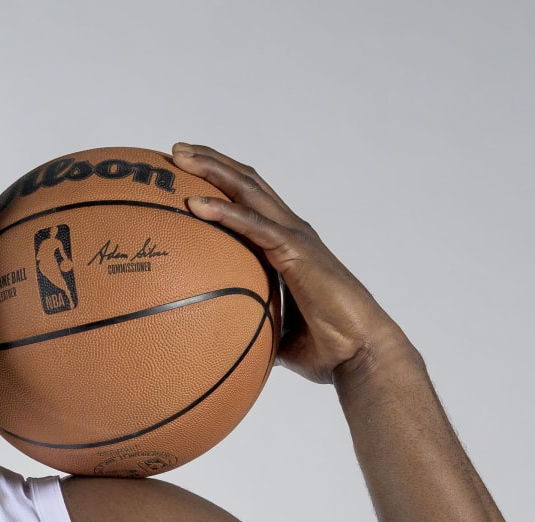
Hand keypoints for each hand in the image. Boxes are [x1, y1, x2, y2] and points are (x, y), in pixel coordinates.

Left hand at [171, 144, 405, 385]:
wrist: (360, 355)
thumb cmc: (327, 349)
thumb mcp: (277, 335)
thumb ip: (253, 326)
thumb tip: (225, 342)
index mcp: (288, 244)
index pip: (251, 201)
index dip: (222, 181)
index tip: (186, 173)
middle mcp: (292, 231)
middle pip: (247, 183)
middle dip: (210, 162)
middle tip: (174, 152)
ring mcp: (296, 237)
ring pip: (248, 190)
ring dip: (211, 170)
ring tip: (177, 157)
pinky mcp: (297, 252)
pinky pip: (253, 226)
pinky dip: (224, 212)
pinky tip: (194, 205)